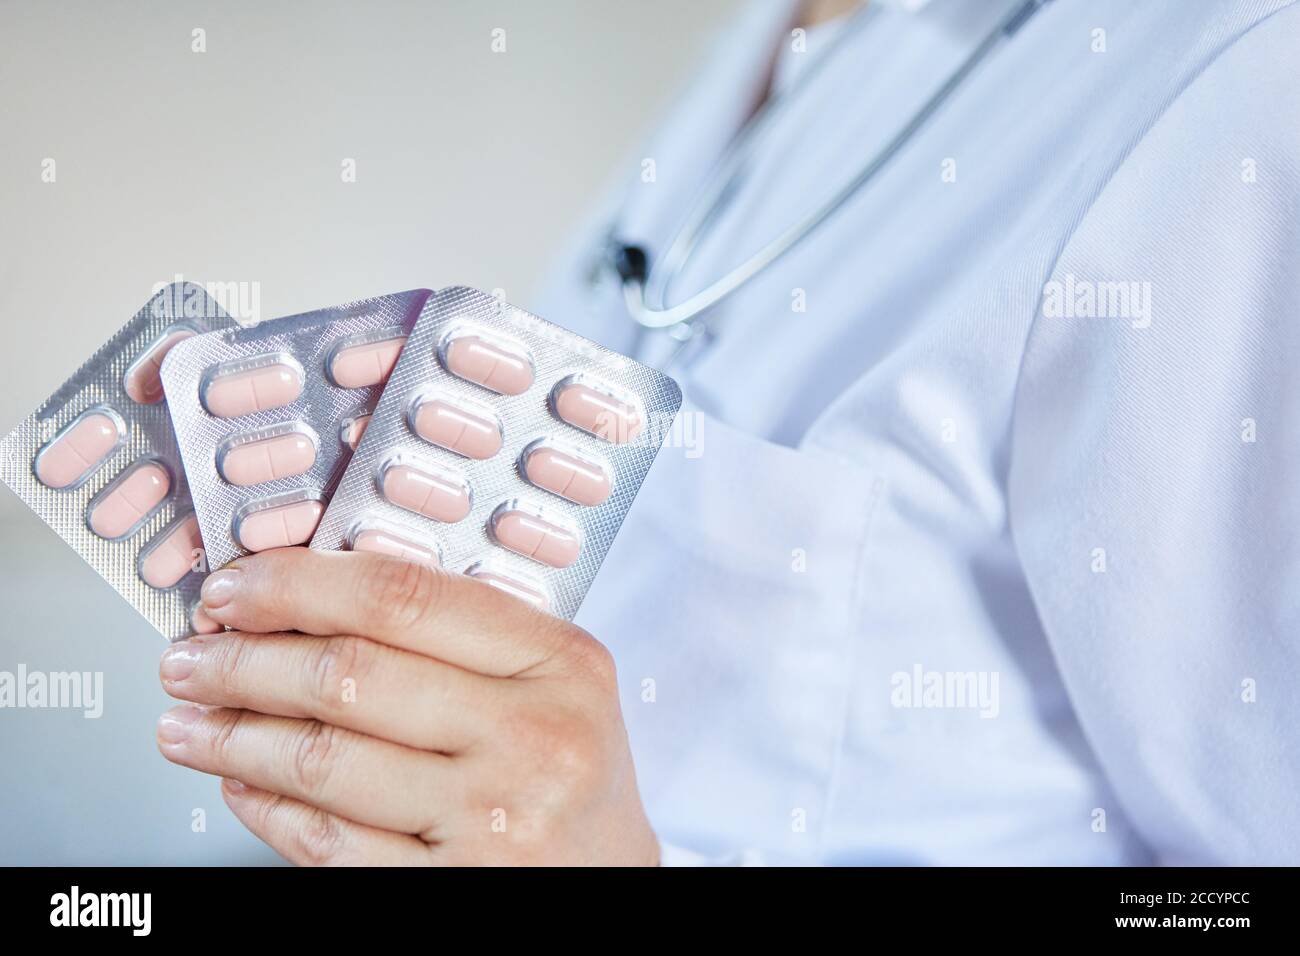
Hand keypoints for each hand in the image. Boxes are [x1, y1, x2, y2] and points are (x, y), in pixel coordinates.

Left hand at [155, 548, 658, 865]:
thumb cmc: (569, 772)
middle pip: (350, 674)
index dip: (297, 584)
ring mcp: (493, 821)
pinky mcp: (452, 891)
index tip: (235, 588)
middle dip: (243, 661)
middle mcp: (534, 737)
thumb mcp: (552, 682)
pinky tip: (240, 784)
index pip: (403, 598)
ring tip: (190, 720)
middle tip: (191, 658)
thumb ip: (457, 636)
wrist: (613, 882)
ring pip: (324, 760)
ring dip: (234, 735)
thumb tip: (303, 602)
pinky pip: (330, 843)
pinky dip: (265, 809)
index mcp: (559, 662)